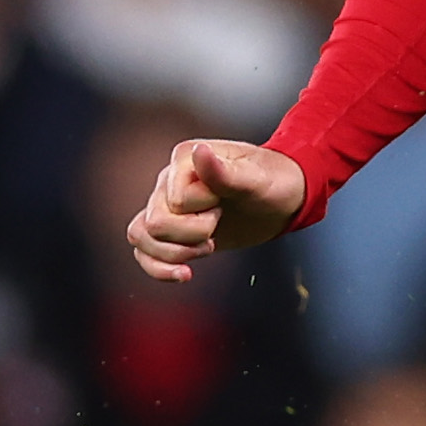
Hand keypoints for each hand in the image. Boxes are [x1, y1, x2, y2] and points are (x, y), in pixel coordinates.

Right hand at [126, 137, 308, 282]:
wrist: (283, 199)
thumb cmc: (274, 181)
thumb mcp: (257, 178)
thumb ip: (224, 171)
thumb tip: (199, 151)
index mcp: (185, 160)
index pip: (176, 201)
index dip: (203, 210)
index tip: (225, 202)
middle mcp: (168, 181)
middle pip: (154, 223)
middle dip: (191, 234)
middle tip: (218, 224)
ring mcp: (167, 205)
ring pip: (141, 236)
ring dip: (175, 253)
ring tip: (208, 247)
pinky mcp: (172, 229)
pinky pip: (143, 251)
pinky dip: (158, 268)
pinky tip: (185, 274)